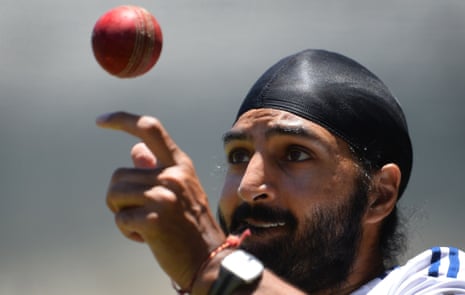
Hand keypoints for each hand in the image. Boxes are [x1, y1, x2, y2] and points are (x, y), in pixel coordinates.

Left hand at [96, 111, 225, 288]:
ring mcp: (164, 196)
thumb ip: (156, 167)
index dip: (122, 120)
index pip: (149, 129)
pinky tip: (147, 237)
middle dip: (120, 197)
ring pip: (115, 194)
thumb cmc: (190, 224)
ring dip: (122, 213)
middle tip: (142, 213)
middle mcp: (173, 175)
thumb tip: (134, 148)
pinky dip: (127, 231)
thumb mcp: (180, 190)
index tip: (100, 122)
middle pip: (119, 174)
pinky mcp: (154, 219)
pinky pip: (120, 219)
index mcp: (180, 164)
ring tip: (147, 224)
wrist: (208, 258)